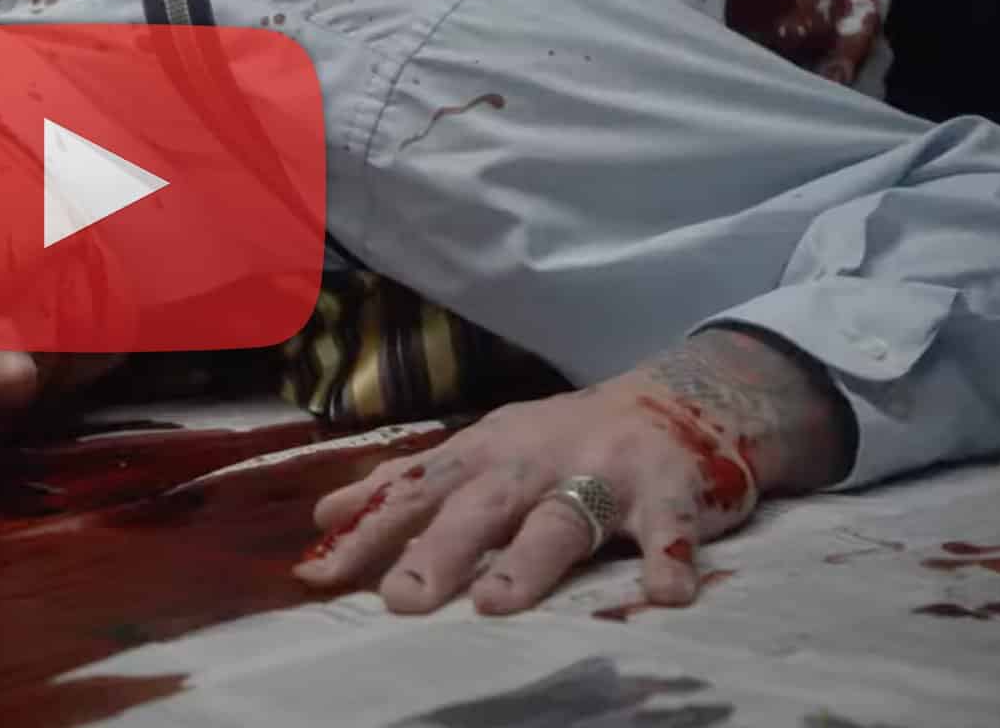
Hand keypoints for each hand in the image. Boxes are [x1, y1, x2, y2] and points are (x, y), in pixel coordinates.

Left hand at [293, 326, 852, 614]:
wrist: (681, 395)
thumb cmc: (561, 439)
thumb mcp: (482, 451)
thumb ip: (412, 486)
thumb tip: (325, 517)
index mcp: (486, 452)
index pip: (415, 492)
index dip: (367, 531)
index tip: (318, 572)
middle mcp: (537, 460)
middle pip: (480, 507)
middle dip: (438, 551)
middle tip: (399, 599)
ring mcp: (605, 474)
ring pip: (561, 520)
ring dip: (527, 561)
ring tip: (494, 604)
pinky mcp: (674, 492)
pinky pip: (671, 531)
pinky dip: (669, 561)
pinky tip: (664, 596)